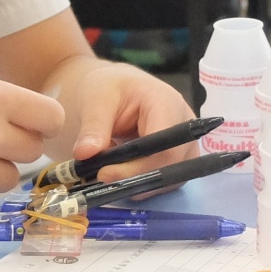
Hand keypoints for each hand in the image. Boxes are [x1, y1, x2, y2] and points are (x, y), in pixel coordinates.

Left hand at [65, 61, 197, 181]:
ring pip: (170, 179)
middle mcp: (185, 125)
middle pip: (171, 166)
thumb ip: (92, 126)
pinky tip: (121, 172)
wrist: (115, 89)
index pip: (164, 147)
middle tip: (101, 177)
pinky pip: (166, 181)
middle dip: (135, 178)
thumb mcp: (94, 99)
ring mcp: (186, 144)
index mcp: (167, 103)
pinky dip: (142, 183)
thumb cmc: (108, 87)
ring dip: (138, 183)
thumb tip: (85, 154)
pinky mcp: (179, 159)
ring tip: (110, 170)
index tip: (103, 173)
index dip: (137, 167)